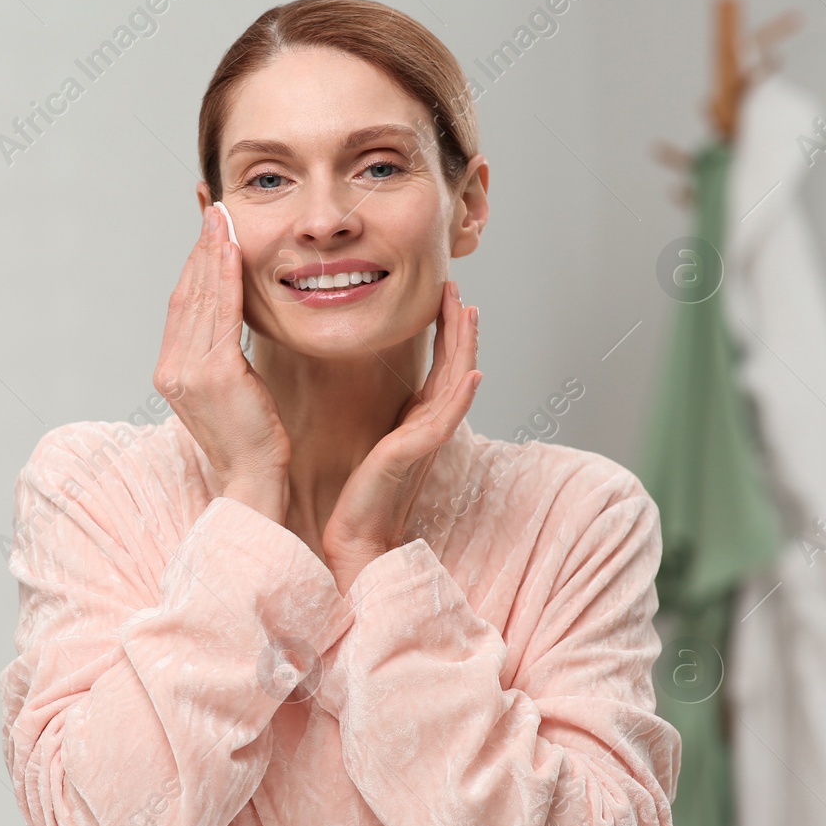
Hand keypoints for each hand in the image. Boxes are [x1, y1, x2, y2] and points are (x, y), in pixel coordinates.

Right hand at [154, 205, 290, 522]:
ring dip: (212, 252)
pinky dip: (226, 276)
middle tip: (213, 206)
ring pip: (201, 297)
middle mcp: (172, 369)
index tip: (208, 229)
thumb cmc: (252, 441)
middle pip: (186, 293)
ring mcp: (189, 372)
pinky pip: (221, 313)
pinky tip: (233, 248)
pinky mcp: (215, 374)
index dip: (193, 263)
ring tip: (222, 215)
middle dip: (200, 246)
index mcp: (172, 372)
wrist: (254, 481)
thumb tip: (232, 324)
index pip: (182, 305)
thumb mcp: (232, 392)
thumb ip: (222, 357)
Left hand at [321, 280, 480, 593]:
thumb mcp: (375, 440)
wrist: (354, 535)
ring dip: (465, 349)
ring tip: (469, 314)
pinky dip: (461, 397)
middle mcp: (429, 425)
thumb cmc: (360, 494)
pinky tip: (471, 374)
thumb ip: (391, 415)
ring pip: (457, 385)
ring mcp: (427, 440)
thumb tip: (385, 387)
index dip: (447, 330)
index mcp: (418, 419)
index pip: (441, 364)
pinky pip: (446, 421)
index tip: (446, 293)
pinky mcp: (416, 454)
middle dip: (459, 327)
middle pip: (455, 366)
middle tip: (458, 290)